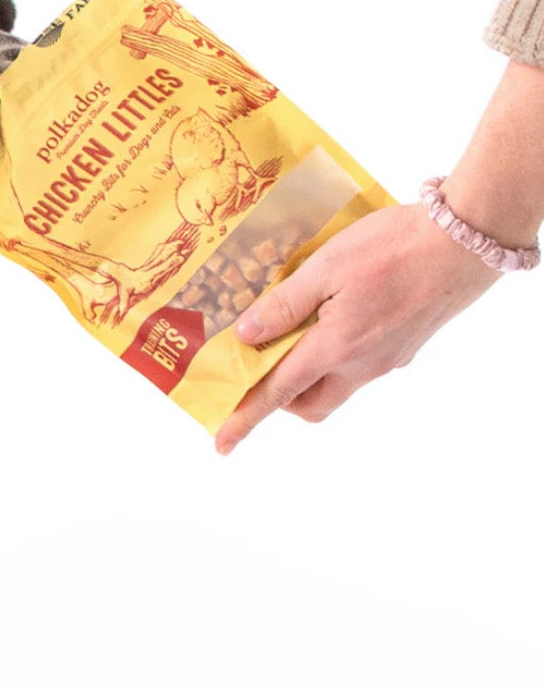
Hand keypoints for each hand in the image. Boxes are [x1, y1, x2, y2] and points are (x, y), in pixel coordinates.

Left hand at [214, 203, 499, 453]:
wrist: (464, 243)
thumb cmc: (393, 248)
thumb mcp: (326, 267)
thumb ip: (284, 304)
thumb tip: (246, 335)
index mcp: (336, 348)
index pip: (279, 393)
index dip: (246, 417)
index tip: (222, 443)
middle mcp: (363, 365)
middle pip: (311, 402)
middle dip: (281, 398)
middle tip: (259, 367)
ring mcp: (388, 358)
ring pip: (337, 384)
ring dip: (309, 371)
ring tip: (292, 330)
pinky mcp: (405, 346)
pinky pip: (360, 363)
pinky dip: (336, 352)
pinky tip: (331, 315)